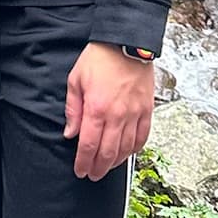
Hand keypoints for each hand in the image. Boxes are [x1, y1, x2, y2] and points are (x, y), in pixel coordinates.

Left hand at [63, 43, 154, 180]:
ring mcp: (134, 114)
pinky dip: (135, 149)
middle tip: (92, 175)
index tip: (80, 171)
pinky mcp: (147, 109)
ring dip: (116, 163)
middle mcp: (117, 115)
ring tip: (107, 167)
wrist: (126, 41)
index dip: (83, 163)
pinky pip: (143, 137)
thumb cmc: (99, 58)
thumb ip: (72, 110)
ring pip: (126, 149)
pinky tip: (127, 153)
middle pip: (108, 153)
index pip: (88, 146)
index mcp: (96, 108)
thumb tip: (70, 133)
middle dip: (98, 168)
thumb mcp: (76, 80)